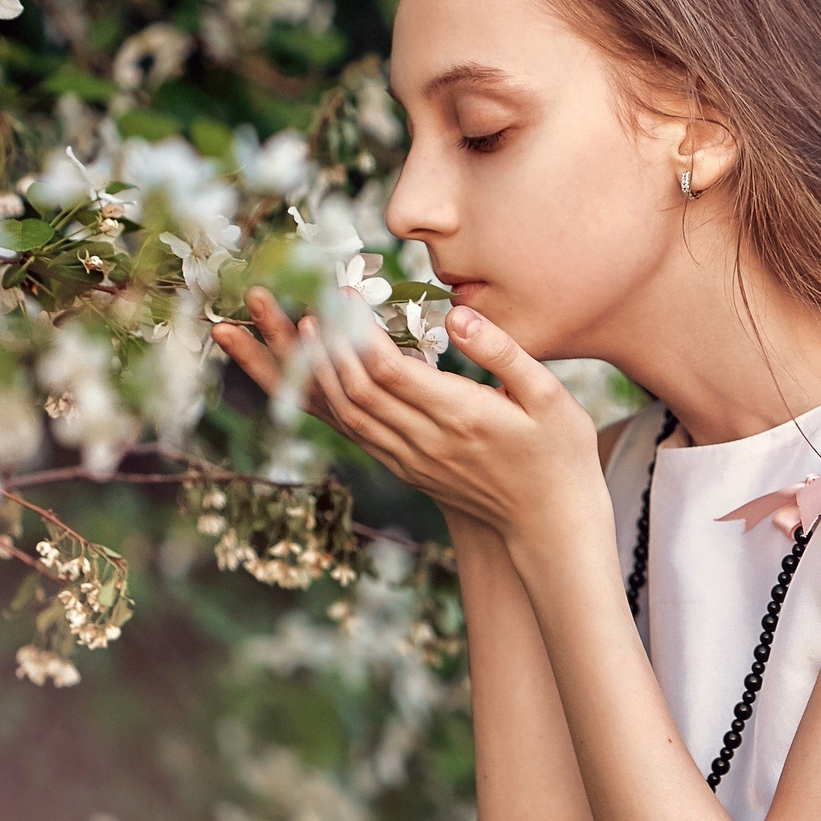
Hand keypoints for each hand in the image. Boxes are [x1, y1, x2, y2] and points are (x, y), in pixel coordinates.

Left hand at [210, 288, 603, 539]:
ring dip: (297, 369)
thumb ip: (502, 352)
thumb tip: (457, 313)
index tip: (337, 293)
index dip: (355, 334)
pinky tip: (292, 369)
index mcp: (461, 417)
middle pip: (349, 389)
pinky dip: (313, 396)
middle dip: (309, 342)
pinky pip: (346, 429)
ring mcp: (407, 457)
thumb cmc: (559, 456)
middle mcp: (424, 441)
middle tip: (279, 295)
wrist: (548, 527)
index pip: (389, 372)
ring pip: (338, 411)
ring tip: (261, 327)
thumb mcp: (549, 399)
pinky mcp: (401, 465)